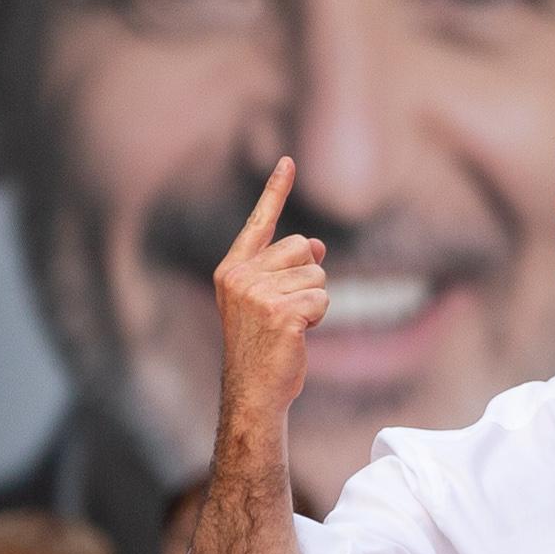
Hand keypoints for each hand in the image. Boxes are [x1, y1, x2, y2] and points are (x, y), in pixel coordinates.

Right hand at [210, 160, 325, 447]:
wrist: (253, 393)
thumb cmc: (263, 350)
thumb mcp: (268, 302)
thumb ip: (286, 270)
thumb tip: (316, 243)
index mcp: (231, 270)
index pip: (259, 222)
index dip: (276, 189)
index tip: (288, 159)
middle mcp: (239, 276)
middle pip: (301, 248)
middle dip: (308, 277)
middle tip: (287, 313)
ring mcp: (258, 294)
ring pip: (318, 275)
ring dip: (315, 301)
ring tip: (290, 328)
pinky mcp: (280, 312)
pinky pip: (323, 298)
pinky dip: (320, 317)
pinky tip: (298, 336)